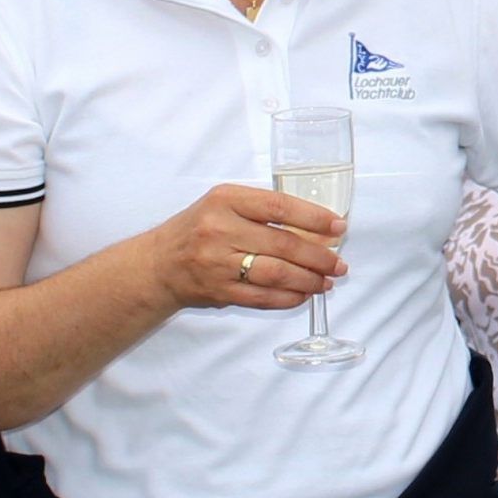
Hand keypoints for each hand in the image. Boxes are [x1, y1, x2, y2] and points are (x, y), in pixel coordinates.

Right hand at [155, 183, 345, 313]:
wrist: (158, 264)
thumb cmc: (198, 229)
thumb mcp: (224, 205)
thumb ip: (263, 211)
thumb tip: (315, 229)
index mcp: (226, 200)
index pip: (279, 206)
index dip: (314, 218)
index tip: (338, 227)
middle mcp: (220, 229)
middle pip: (283, 243)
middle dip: (318, 256)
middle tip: (338, 264)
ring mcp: (218, 262)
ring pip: (276, 273)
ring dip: (308, 280)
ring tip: (327, 282)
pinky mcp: (219, 290)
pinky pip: (262, 297)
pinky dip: (288, 297)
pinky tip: (303, 294)